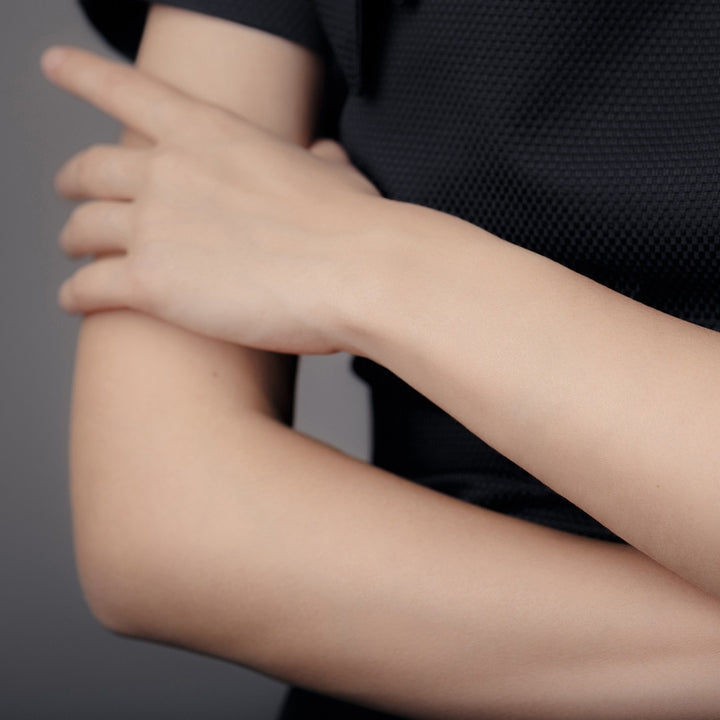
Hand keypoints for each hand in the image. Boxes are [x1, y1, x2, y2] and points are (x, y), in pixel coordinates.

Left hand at [42, 45, 380, 353]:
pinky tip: (73, 300)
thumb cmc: (352, 225)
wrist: (355, 272)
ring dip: (73, 240)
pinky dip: (75, 295)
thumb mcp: (334, 173)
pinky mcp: (150, 284)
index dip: (81, 73)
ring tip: (75, 252)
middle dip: (73, 181)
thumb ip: (313, 161)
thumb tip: (323, 155)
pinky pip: (89, 288)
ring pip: (81, 230)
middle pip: (89, 170)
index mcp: (206, 132)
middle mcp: (166, 170)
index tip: (52, 62)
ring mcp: (153, 226)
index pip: (126, 89)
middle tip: (71, 192)